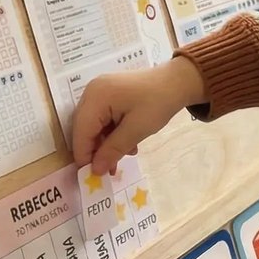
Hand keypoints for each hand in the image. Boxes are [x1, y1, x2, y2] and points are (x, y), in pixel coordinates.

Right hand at [71, 57, 205, 174]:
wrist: (178, 81)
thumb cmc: (158, 103)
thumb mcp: (136, 130)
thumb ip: (113, 149)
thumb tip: (95, 170)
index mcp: (95, 96)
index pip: (81, 131)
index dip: (84, 155)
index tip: (91, 177)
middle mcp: (91, 92)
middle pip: (85, 128)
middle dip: (96, 151)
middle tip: (108, 171)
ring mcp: (99, 91)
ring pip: (94, 125)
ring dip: (106, 143)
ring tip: (122, 158)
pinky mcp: (108, 94)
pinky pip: (103, 118)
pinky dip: (112, 133)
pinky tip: (127, 144)